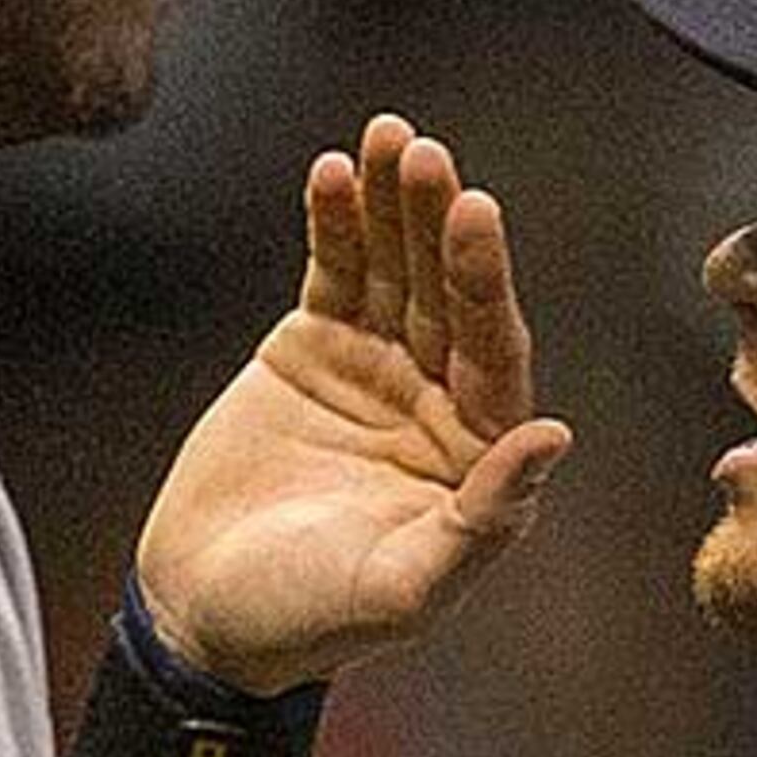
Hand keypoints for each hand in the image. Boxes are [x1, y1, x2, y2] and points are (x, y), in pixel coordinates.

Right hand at [135, 114, 574, 690]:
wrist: (205, 611)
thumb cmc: (309, 619)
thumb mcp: (403, 587)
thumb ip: (483, 521)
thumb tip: (552, 438)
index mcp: (479, 454)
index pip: (493, 350)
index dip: (482, 282)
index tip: (474, 215)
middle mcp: (440, 399)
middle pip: (446, 295)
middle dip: (438, 225)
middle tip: (427, 159)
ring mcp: (378, 365)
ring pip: (395, 269)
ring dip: (394, 204)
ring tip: (389, 138)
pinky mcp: (314, 346)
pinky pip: (334, 271)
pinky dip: (335, 221)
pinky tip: (336, 171)